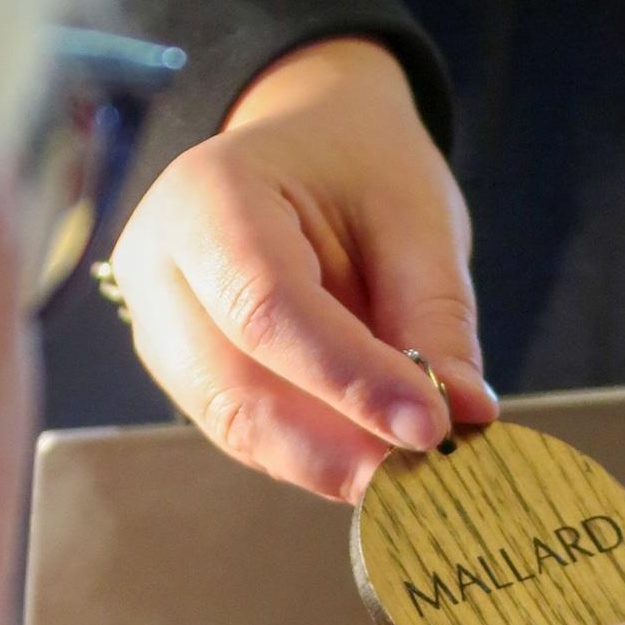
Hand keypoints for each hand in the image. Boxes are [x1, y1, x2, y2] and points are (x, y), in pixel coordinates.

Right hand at [110, 37, 495, 502]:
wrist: (305, 146)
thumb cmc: (357, 167)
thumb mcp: (415, 216)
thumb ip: (435, 317)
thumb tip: (465, 413)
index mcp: (206, 195)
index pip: (268, 308)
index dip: (350, 380)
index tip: (430, 427)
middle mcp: (158, 267)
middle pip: (235, 387)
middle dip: (334, 448)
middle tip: (422, 477)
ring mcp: (160, 329)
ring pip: (237, 425)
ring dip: (327, 463)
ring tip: (410, 474)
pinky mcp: (185, 375)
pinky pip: (247, 432)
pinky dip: (314, 456)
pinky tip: (374, 460)